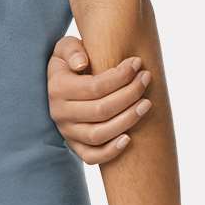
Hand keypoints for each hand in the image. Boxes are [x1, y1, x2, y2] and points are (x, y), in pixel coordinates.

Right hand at [47, 35, 152, 163]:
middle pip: (101, 110)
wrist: (58, 83)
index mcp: (57, 88)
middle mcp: (59, 113)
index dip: (120, 76)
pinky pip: (91, 157)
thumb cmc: (69, 61)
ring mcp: (66, 132)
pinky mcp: (73, 146)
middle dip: (129, 94)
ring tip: (147, 104)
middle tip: (146, 79)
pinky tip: (129, 138)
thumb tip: (81, 64)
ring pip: (99, 134)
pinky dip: (111, 152)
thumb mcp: (65, 47)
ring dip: (127, 120)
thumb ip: (72, 50)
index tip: (137, 64)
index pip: (95, 87)